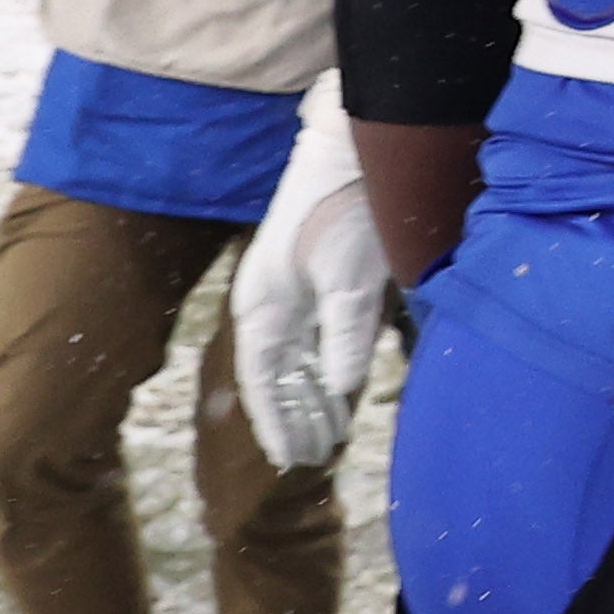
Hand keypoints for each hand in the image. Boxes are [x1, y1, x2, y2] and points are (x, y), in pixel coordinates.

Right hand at [231, 80, 389, 471]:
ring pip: (299, 359)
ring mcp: (294, 292)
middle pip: (279, 376)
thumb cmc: (344, 213)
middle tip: (318, 458)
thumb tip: (342, 387)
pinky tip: (341, 389)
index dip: (275, 422)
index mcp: (263, 308)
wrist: (351, 153)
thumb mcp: (349, 280)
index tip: (290, 460)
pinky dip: (327, 367)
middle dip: (295, 418)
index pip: (262, 381)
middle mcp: (272, 305)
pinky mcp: (321, 280)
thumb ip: (344, 335)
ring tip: (330, 436)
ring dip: (312, 397)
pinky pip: (317, 338)